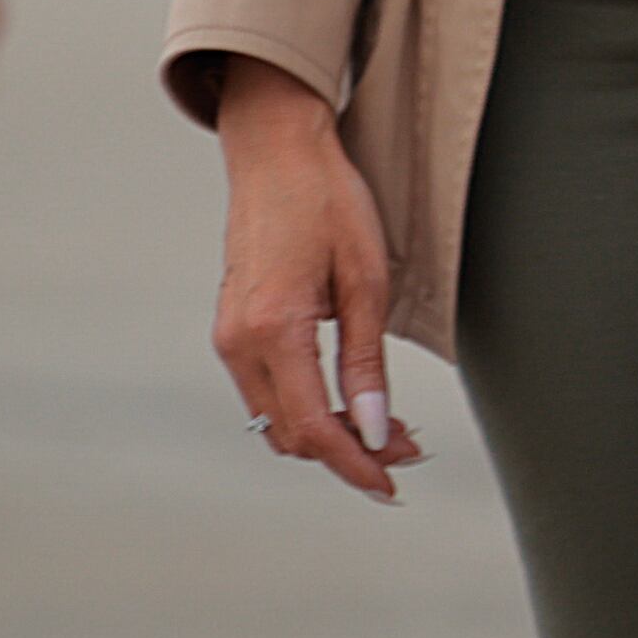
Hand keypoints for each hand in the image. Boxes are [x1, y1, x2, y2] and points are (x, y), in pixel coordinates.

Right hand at [210, 57, 425, 502]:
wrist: (276, 154)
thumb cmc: (327, 202)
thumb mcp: (366, 280)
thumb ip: (367, 362)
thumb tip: (378, 428)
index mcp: (271, 331)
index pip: (313, 427)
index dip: (354, 464)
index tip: (391, 483)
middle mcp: (238, 344)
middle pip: (292, 434)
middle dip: (349, 452)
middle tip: (408, 448)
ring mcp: (228, 338)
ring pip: (277, 419)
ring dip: (329, 432)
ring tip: (389, 427)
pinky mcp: (232, 330)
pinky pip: (268, 392)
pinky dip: (307, 407)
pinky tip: (349, 399)